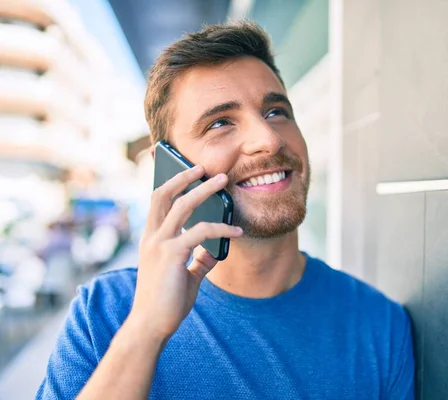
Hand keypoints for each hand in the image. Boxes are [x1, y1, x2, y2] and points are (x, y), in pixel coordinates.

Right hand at [129, 165, 241, 339]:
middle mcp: (151, 237)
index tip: (189, 171)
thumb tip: (215, 251)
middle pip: (163, 194)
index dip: (172, 183)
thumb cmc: (166, 302)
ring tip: (224, 182)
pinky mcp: (171, 254)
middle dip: (184, 176)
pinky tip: (237, 232)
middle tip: (205, 167)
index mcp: (151, 239)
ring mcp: (159, 244)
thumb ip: (198, 260)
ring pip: (182, 205)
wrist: (151, 326)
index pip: (158, 201)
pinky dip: (221, 228)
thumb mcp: (184, 276)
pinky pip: (201, 232)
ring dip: (204, 190)